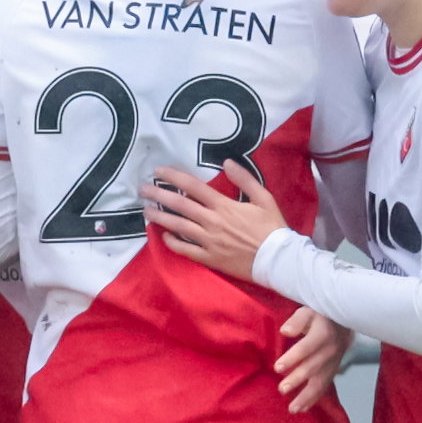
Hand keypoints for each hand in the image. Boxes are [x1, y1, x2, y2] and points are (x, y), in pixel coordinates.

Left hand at [141, 161, 286, 280]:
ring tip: (146, 211)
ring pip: (178, 227)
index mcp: (224, 206)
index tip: (158, 171)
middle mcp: (212, 222)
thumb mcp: (264, 198)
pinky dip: (173, 242)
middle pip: (180, 205)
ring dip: (160, 217)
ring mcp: (209, 241)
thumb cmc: (272, 228)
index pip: (193, 187)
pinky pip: (186, 250)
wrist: (278, 259)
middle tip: (142, 189)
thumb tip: (227, 162)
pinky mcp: (209, 258)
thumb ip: (245, 179)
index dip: (174, 177)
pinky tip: (163, 235)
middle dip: (159, 195)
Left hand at [275, 307, 351, 415]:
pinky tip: (302, 408)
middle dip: (297, 379)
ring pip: (321, 382)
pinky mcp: (333, 371)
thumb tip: (285, 331)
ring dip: (307, 396)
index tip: (278, 368)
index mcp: (323, 334)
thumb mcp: (308, 311)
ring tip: (293, 409)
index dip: (292, 358)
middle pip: (313, 367)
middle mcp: (330, 350)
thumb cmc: (320, 315)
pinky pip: (324, 386)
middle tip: (282, 389)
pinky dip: (314, 398)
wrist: (344, 321)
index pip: (306, 348)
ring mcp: (334, 363)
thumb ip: (297, 321)